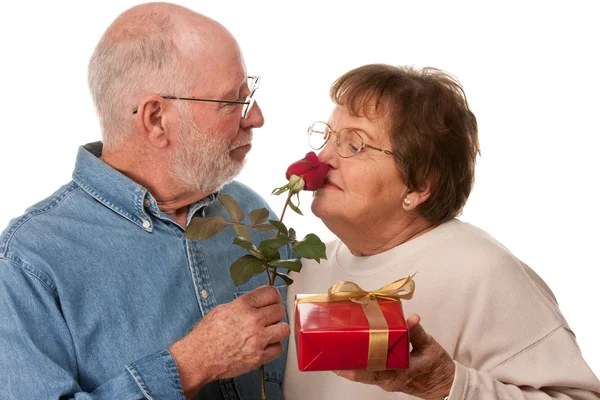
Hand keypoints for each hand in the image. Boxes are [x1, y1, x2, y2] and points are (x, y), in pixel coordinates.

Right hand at [169, 286, 288, 397]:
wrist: (199, 357)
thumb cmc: (206, 335)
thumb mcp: (222, 309)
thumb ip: (243, 305)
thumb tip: (258, 303)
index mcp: (243, 306)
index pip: (271, 293)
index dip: (273, 296)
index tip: (273, 300)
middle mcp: (253, 320)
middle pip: (280, 310)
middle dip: (275, 313)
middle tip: (270, 318)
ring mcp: (257, 339)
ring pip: (284, 329)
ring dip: (278, 330)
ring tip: (270, 332)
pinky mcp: (259, 357)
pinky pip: (279, 348)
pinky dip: (274, 347)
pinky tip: (265, 345)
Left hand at [335, 314, 454, 399]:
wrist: (447, 387)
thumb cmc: (439, 368)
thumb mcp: (430, 347)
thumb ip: (417, 332)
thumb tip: (411, 317)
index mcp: (399, 374)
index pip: (370, 372)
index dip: (352, 368)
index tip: (338, 362)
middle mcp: (389, 380)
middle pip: (361, 375)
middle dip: (345, 364)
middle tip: (330, 352)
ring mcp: (387, 382)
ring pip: (364, 375)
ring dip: (351, 364)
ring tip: (336, 352)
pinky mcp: (388, 379)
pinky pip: (370, 373)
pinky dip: (361, 364)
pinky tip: (353, 354)